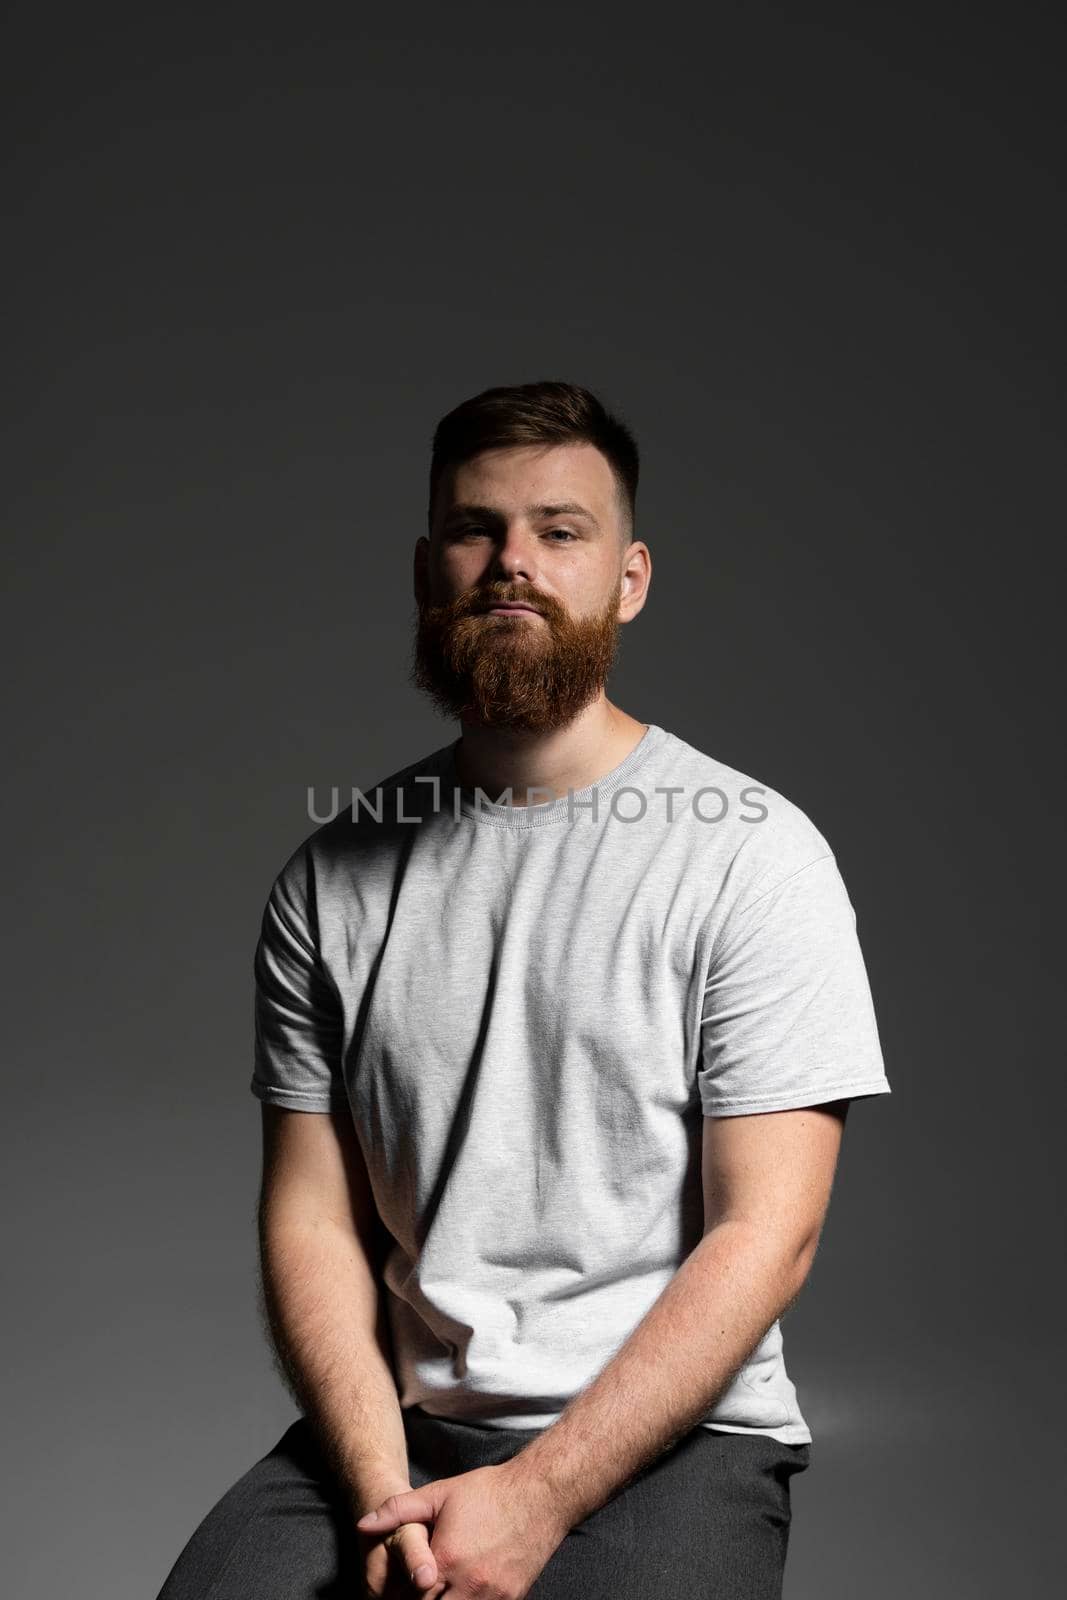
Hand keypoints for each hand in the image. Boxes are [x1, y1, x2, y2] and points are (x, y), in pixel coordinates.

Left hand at [356, 1461, 570, 1599]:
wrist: (539, 1494)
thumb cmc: (488, 1492)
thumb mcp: (439, 1493)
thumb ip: (398, 1510)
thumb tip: (363, 1524)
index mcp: (445, 1559)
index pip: (410, 1598)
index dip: (401, 1595)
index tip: (400, 1589)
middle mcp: (469, 1585)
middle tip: (419, 1590)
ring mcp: (492, 1597)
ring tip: (440, 1590)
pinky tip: (461, 1592)